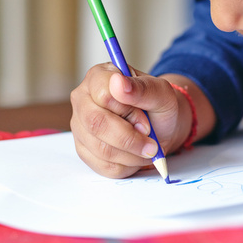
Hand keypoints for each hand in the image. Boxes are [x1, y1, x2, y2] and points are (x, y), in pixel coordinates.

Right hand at [69, 64, 190, 177]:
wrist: (162, 126)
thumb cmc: (158, 105)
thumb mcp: (161, 92)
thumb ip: (142, 88)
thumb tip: (118, 82)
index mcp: (98, 77)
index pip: (104, 95)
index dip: (128, 112)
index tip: (146, 120)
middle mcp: (83, 100)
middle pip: (97, 124)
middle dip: (130, 138)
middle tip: (152, 143)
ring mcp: (80, 126)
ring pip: (101, 148)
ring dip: (132, 154)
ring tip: (148, 148)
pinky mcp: (84, 150)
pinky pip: (103, 166)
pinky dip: (127, 166)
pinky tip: (136, 155)